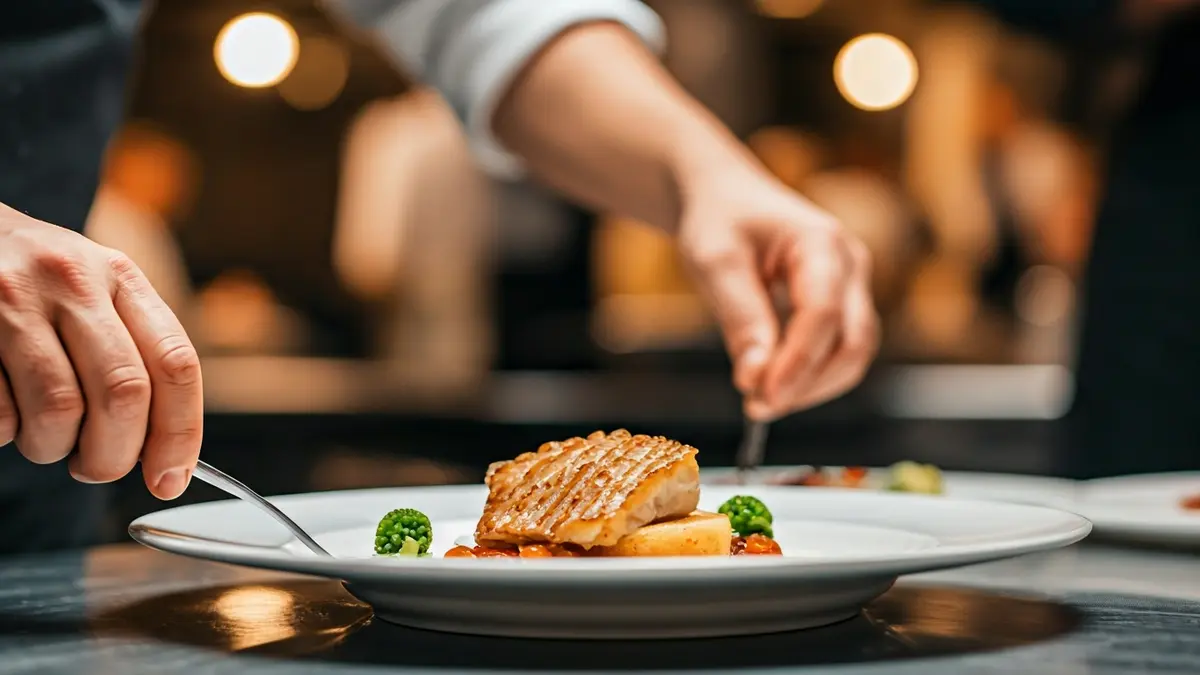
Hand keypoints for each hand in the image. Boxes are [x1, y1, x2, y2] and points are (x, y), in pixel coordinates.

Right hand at [0, 205, 201, 498]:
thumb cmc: (40, 283)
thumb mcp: (97, 292)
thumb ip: (135, 354)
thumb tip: (164, 453)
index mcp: (121, 277)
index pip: (175, 364)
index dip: (180, 434)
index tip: (170, 479)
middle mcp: (73, 281)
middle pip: (124, 393)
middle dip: (115, 454)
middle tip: (96, 467)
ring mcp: (13, 300)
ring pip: (59, 410)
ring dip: (54, 448)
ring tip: (45, 439)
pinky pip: (0, 414)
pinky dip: (7, 432)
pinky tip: (7, 410)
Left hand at [676, 165, 878, 420]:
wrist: (726, 195)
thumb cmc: (719, 219)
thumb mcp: (714, 261)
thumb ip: (740, 318)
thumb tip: (754, 380)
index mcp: (822, 241)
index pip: (822, 314)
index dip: (795, 362)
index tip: (760, 396)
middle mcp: (850, 262)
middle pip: (853, 341)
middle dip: (808, 384)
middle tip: (758, 408)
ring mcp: (853, 283)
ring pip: (854, 352)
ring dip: (813, 386)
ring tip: (760, 401)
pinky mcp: (843, 303)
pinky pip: (840, 350)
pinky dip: (812, 375)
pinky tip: (774, 385)